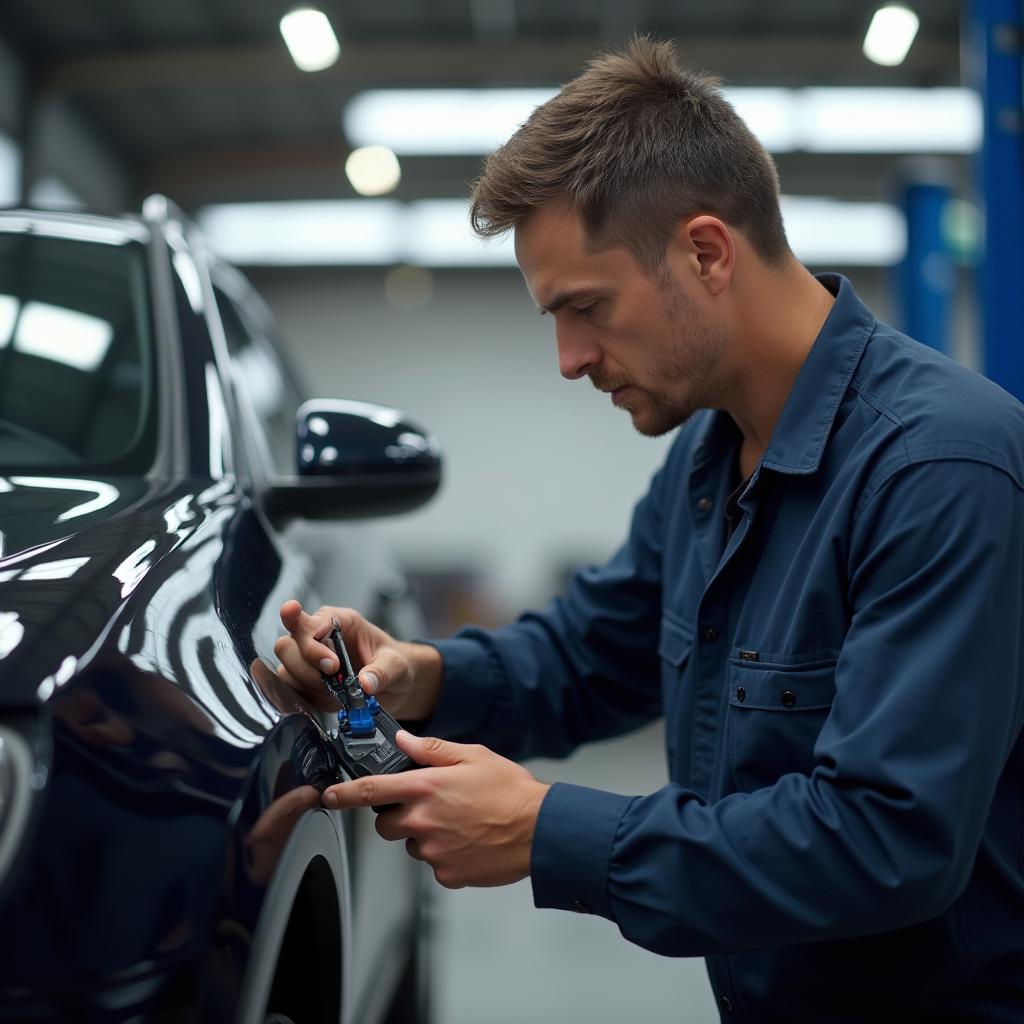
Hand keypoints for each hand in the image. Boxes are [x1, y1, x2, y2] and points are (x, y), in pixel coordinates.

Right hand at [274, 600, 441, 719]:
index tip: (331, 663)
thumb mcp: (397, 665)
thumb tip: (365, 683)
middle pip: (287, 645)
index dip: (311, 641)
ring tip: (335, 692)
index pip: (309, 622)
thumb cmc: (394, 664)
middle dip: (307, 666)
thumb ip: (383, 672)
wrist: (393, 686)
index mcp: (340, 622)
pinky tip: (324, 700)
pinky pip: (287, 690)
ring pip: (284, 668)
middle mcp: (318, 638)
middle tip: (334, 677)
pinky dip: (302, 698)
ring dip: (306, 684)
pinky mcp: (305, 684)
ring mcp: (308, 661)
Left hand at [322, 731, 550, 888]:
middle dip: (397, 816)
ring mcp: (433, 851)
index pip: (370, 791)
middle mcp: (423, 821)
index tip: (328, 796)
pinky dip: (446, 855)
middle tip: (428, 806)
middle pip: (385, 825)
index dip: (343, 794)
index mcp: (425, 787)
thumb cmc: (510, 790)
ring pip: (411, 844)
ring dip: (424, 835)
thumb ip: (432, 749)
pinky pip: (434, 864)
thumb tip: (404, 741)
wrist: (539, 829)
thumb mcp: (473, 756)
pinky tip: (468, 841)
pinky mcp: (446, 874)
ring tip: (459, 823)